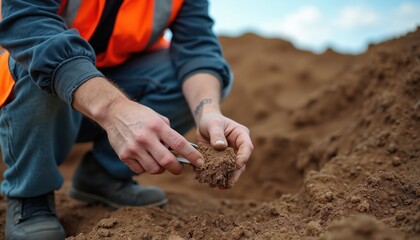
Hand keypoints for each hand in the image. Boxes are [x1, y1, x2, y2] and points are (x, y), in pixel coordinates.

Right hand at [72, 77, 203, 174]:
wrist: (114, 112)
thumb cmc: (140, 115)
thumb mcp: (158, 118)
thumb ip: (169, 133)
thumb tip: (182, 150)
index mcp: (157, 126)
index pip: (179, 144)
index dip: (192, 156)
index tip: (200, 163)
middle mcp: (145, 138)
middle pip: (167, 161)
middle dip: (177, 169)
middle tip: (179, 169)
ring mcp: (134, 148)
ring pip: (154, 169)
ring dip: (161, 169)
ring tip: (160, 162)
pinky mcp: (124, 155)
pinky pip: (140, 170)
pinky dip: (146, 168)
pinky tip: (146, 159)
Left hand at [196, 111, 253, 187]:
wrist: (204, 123)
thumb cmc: (211, 120)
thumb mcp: (213, 124)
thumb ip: (217, 135)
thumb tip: (221, 146)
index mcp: (241, 135)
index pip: (247, 147)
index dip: (243, 157)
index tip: (237, 165)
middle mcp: (239, 147)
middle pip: (241, 162)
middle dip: (235, 173)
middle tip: (229, 183)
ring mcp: (232, 155)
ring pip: (233, 169)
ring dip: (227, 178)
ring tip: (220, 186)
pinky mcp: (223, 161)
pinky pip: (223, 170)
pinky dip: (219, 177)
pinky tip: (214, 184)